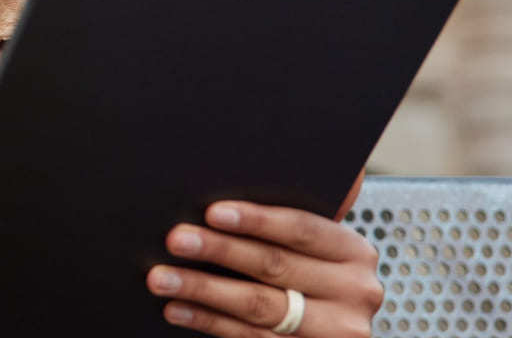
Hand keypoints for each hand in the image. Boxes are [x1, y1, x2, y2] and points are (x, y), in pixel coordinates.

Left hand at [146, 192, 382, 336]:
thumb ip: (283, 226)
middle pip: (275, 266)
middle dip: (218, 250)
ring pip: (258, 306)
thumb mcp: (309, 250)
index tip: (212, 212)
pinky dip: (207, 321)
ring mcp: (337, 332)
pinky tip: (177, 309)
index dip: (256, 220)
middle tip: (175, 239)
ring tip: (160, 277)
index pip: (301, 229)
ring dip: (202, 289)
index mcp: (354, 251)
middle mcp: (356, 292)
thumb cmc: (303, 274)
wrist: (322, 333)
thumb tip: (217, 194)